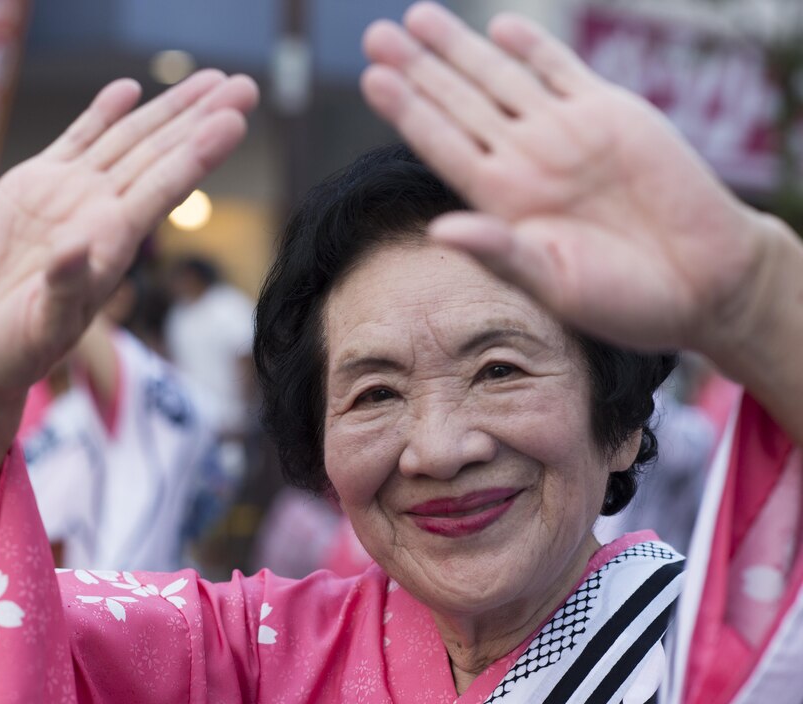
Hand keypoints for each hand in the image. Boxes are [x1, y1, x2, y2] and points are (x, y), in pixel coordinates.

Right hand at [0, 71, 257, 400]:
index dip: (198, 153)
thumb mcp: (44, 324)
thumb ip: (64, 285)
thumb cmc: (18, 347)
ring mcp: (70, 195)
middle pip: (159, 154)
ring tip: (209, 80)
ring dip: (167, 109)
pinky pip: (77, 141)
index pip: (164, 187)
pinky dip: (101, 114)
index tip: (235, 122)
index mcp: (112, 243)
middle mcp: (100, 211)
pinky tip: (129, 90)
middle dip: (200, 118)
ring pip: (127, 139)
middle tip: (245, 86)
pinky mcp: (34, 187)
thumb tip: (76, 245)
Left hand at [360, 2, 767, 353]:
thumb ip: (499, 251)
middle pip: (460, 103)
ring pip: (502, 79)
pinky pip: (563, 72)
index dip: (408, 110)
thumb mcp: (554, 283)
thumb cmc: (625, 300)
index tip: (372, 78)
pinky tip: (501, 29)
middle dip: (420, 68)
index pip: (443, 145)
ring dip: (461, 48)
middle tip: (376, 35)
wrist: (705, 283)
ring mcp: (566, 133)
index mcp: (504, 201)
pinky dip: (535, 49)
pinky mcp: (612, 114)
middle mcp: (526, 161)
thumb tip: (438, 229)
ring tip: (417, 17)